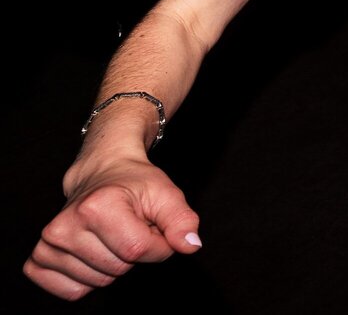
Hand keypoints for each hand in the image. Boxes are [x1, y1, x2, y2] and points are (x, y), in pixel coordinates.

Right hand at [24, 156, 201, 299]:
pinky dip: (89, 280)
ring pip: (98, 282)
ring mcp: (48, 244)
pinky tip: (93, 252)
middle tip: (130, 227)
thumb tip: (190, 246)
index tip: (155, 228)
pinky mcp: (39, 259)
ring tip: (112, 235)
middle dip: (135, 253)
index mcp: (97, 206)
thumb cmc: (134, 184)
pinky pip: (72, 292)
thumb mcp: (166, 194)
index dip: (158, 246)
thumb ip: (182, 220)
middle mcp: (66, 224)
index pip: (138, 250)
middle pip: (118, 268)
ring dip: (114, 264)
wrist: (101, 174)